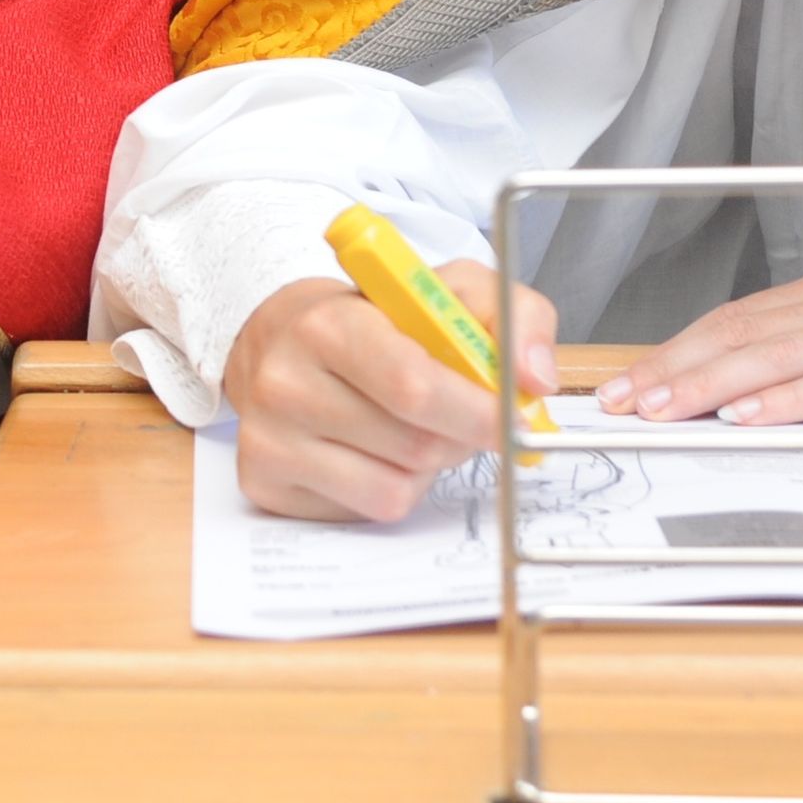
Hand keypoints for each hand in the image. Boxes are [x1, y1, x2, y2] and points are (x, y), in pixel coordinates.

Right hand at [223, 262, 558, 523]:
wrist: (283, 341)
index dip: (478, 412)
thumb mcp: (447, 291)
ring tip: (408, 424)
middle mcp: (286, 382)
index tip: (516, 421)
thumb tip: (536, 380)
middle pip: (416, 444)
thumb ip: (512, 317)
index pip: (414, 385)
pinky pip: (371, 510)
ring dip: (428, 465)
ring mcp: (269, 438)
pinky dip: (393, 486)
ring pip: (398, 486)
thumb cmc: (375, 319)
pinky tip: (376, 450)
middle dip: (460, 436)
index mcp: (329, 323)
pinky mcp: (266, 483)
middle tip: (462, 413)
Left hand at [594, 214, 802, 426]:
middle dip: (673, 369)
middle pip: (741, 335)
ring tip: (657, 409)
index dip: (684, 349)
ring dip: (705, 385)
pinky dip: (785, 399)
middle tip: (619, 401)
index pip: (745, 319)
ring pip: (774, 355)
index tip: (638, 376)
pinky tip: (747, 415)